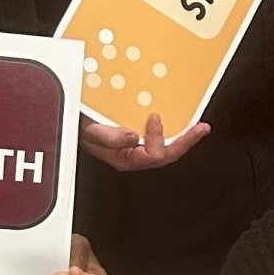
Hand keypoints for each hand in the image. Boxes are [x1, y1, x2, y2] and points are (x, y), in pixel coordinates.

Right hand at [80, 112, 208, 170]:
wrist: (71, 123)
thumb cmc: (78, 127)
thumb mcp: (89, 130)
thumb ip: (108, 136)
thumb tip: (133, 137)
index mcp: (125, 158)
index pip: (151, 155)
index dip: (157, 137)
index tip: (155, 116)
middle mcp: (134, 157)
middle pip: (166, 156)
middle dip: (186, 142)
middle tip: (202, 128)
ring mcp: (137, 150)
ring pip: (167, 150)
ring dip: (184, 138)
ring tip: (199, 128)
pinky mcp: (138, 141)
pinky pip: (161, 142)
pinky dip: (174, 133)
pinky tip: (182, 124)